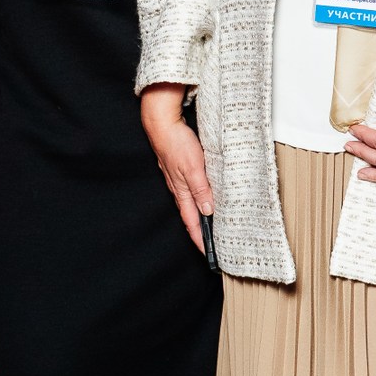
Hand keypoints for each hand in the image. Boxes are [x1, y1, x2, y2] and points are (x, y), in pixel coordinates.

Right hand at [141, 83, 213, 251]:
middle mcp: (179, 188)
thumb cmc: (175, 143)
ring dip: (201, 215)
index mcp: (182, 192)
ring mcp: (179, 178)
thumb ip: (201, 190)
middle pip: (191, 215)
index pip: (192, 222)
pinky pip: (192, 189)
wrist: (162, 122)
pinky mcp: (180, 168)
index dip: (200, 238)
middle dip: (201, 231)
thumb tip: (208, 211)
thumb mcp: (193, 168)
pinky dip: (200, 198)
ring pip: (192, 202)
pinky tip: (206, 196)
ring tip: (212, 225)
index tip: (209, 253)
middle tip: (213, 244)